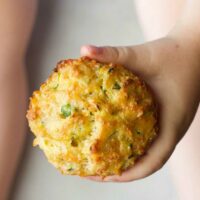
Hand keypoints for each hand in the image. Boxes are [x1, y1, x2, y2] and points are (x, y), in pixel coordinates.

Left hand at [80, 36, 199, 181]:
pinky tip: (114, 135)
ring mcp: (169, 122)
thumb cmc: (173, 53)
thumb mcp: (142, 54)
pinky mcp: (164, 115)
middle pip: (146, 162)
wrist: (195, 47)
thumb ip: (114, 53)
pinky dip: (132, 142)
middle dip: (121, 171)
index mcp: (172, 122)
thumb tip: (83, 49)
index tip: (103, 176)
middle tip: (93, 170)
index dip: (129, 174)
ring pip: (148, 150)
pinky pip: (148, 136)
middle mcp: (171, 127)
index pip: (153, 162)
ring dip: (126, 158)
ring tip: (100, 159)